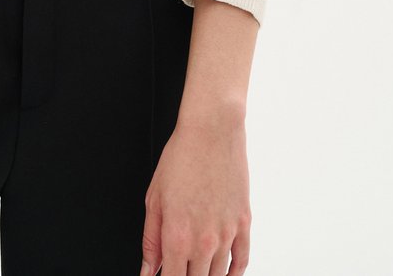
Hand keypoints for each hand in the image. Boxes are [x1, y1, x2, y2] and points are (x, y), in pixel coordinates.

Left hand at [139, 110, 251, 275]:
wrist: (211, 131)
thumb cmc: (181, 157)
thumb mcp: (154, 198)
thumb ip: (151, 239)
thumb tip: (148, 269)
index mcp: (177, 235)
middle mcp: (203, 240)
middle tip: (180, 266)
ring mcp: (226, 234)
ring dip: (207, 275)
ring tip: (198, 268)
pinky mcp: (244, 223)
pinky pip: (242, 261)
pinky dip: (234, 273)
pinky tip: (225, 273)